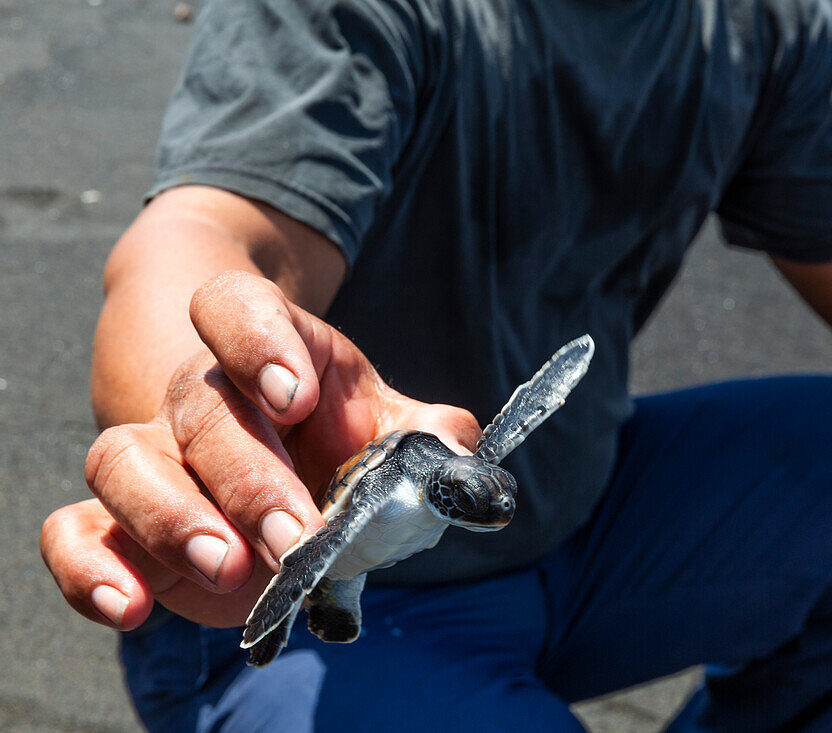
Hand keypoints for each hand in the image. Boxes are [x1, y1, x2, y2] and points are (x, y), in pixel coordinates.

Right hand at [41, 271, 480, 629]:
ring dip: (171, 517)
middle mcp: (202, 395)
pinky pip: (74, 532)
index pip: (235, 307)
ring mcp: (153, 454)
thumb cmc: (333, 437)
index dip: (257, 341)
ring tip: (229, 567)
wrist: (276, 465)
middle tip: (295, 537)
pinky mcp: (119, 522)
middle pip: (201, 407)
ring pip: (120, 459)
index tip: (293, 395)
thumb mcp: (386, 424)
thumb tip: (460, 451)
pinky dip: (92, 569)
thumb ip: (426, 434)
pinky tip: (132, 607)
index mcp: (268, 349)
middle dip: (249, 477)